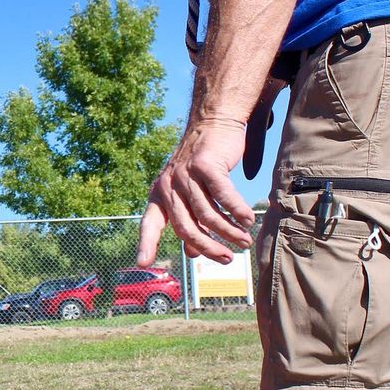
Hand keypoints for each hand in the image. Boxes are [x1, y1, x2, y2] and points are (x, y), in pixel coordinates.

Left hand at [137, 119, 254, 266]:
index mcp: (159, 195)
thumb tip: (193, 255)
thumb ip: (190, 222)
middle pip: (186, 227)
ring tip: (243, 241)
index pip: (149, 224)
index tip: (143, 264)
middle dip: (208, 247)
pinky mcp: (205, 165)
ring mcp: (185, 175)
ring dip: (228, 232)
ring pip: (207, 215)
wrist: (212, 124)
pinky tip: (247, 220)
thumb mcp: (190, 193)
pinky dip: (237, 211)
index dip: (146, 244)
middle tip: (226, 260)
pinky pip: (223, 196)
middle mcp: (168, 186)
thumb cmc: (203, 164)